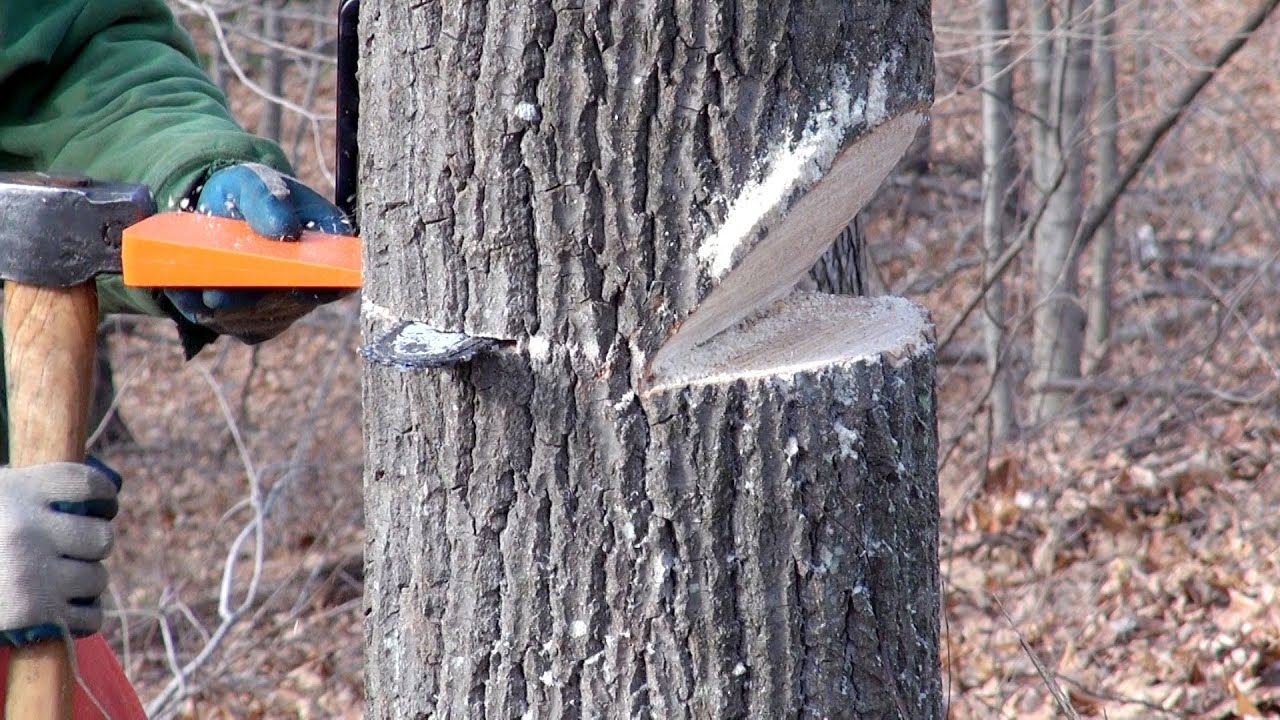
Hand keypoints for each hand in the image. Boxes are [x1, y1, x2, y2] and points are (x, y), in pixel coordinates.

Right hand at [0, 461, 119, 644]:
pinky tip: (65, 608)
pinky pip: (90, 614)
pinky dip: (84, 615)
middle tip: (70, 551)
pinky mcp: (34, 614)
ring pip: (98, 577)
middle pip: (100, 537)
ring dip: (85, 582)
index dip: (104, 498)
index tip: (101, 507)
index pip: (91, 487)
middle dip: (90, 546)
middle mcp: (27, 530)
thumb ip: (35, 491)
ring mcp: (32, 574)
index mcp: (18, 492)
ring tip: (59, 581)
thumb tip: (100, 494)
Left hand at [164, 163, 352, 344]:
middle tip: (214, 296)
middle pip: (291, 303)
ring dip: (223, 307)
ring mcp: (289, 307)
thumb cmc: (247, 195)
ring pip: (259, 319)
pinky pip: (237, 327)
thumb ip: (268, 199)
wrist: (223, 216)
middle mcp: (316, 282)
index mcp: (329, 243)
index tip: (286, 284)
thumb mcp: (253, 184)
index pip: (338, 272)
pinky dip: (208, 313)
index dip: (318, 283)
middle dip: (250, 300)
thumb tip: (284, 231)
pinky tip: (187, 292)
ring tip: (187, 286)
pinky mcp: (261, 324)